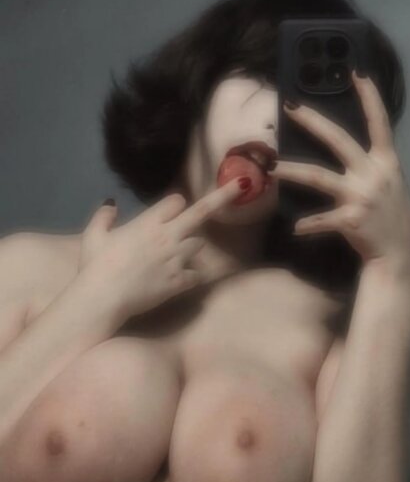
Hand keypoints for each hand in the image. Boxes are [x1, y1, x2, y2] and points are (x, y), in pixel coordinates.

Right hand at [78, 179, 244, 318]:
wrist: (102, 297)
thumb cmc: (95, 265)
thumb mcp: (94, 236)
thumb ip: (104, 216)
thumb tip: (111, 203)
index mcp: (149, 222)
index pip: (176, 201)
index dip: (174, 205)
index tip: (170, 211)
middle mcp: (168, 236)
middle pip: (202, 212)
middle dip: (224, 196)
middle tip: (243, 184)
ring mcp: (176, 258)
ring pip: (199, 244)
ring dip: (191, 247)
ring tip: (176, 256)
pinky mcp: (179, 281)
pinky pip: (196, 275)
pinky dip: (191, 276)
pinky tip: (183, 280)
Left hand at [272, 72, 409, 275]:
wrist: (401, 251)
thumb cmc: (390, 212)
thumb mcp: (388, 181)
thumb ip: (369, 162)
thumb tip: (340, 143)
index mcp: (385, 161)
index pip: (379, 121)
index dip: (369, 96)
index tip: (356, 71)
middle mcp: (373, 173)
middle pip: (338, 139)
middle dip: (312, 121)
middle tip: (290, 106)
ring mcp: (362, 196)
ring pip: (318, 177)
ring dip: (292, 171)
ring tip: (272, 168)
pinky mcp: (351, 219)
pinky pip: (321, 219)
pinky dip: (308, 224)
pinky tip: (295, 228)